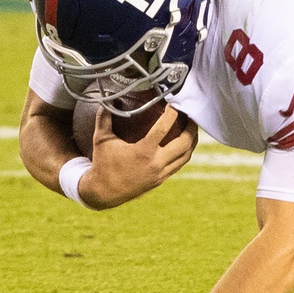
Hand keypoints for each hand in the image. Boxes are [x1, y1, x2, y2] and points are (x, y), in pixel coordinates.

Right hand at [82, 105, 197, 208]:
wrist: (104, 193)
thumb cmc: (102, 164)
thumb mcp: (101, 139)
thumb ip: (104, 117)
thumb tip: (108, 99)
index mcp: (143, 152)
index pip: (163, 129)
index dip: (172, 114)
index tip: (175, 103)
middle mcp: (155, 164)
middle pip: (184, 143)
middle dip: (191, 128)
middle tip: (191, 115)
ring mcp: (160, 174)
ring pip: (186, 156)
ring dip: (192, 141)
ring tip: (192, 128)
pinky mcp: (161, 180)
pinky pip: (179, 164)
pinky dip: (185, 152)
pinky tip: (184, 143)